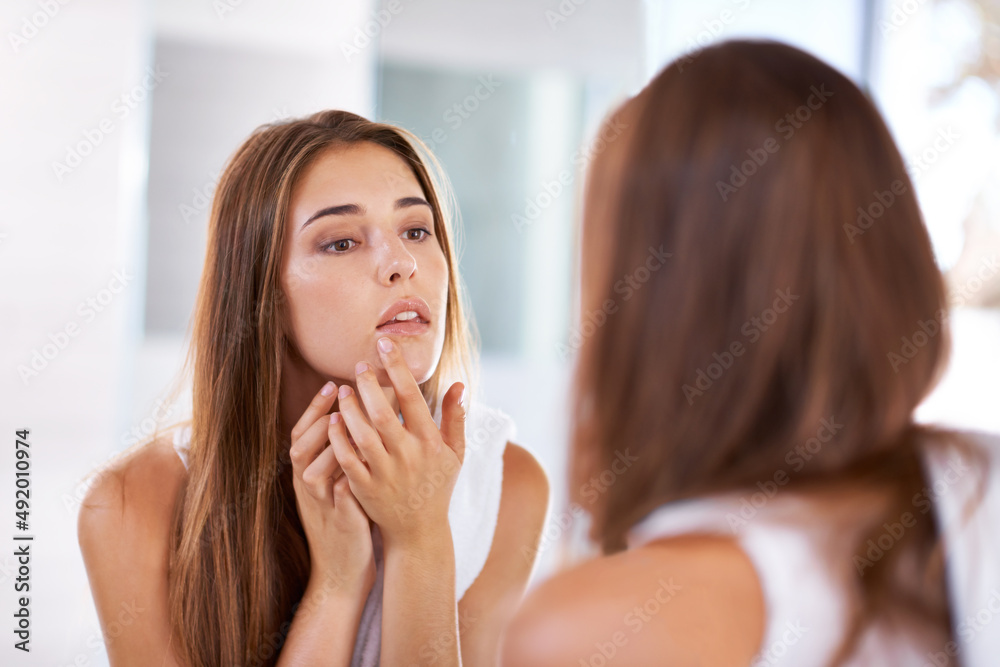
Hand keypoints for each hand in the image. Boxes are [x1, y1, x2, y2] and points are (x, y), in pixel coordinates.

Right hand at [289, 381, 375, 599]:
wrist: (342, 573)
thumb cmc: (347, 521)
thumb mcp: (339, 485)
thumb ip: (344, 455)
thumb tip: (361, 416)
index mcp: (306, 476)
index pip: (302, 435)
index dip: (314, 409)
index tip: (332, 383)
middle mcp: (308, 489)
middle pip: (301, 447)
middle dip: (319, 418)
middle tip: (341, 393)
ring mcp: (320, 507)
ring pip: (313, 471)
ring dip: (330, 445)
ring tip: (349, 422)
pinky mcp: (339, 523)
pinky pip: (338, 497)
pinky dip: (347, 478)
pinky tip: (364, 459)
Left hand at [329, 336, 465, 551]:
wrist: (419, 532)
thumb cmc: (437, 486)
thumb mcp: (455, 453)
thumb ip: (455, 417)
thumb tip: (458, 384)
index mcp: (430, 443)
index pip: (412, 397)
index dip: (397, 368)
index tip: (383, 345)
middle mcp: (409, 457)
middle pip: (383, 413)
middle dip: (368, 385)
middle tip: (358, 366)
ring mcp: (386, 474)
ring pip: (363, 435)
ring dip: (349, 409)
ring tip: (342, 391)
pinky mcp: (366, 489)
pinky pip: (348, 460)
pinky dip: (338, 439)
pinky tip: (332, 421)